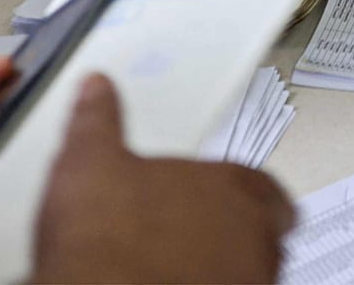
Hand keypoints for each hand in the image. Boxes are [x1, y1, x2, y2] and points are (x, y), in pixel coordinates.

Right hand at [33, 75, 292, 284]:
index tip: (222, 200)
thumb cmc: (108, 238)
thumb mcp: (89, 162)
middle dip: (237, 232)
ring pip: (253, 270)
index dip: (243, 194)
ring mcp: (249, 279)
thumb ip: (99, 120)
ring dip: (227, 265)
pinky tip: (177, 283)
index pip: (263, 186)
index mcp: (232, 186)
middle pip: (264, 231)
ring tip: (184, 266)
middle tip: (197, 237)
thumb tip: (97, 89)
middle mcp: (254, 235)